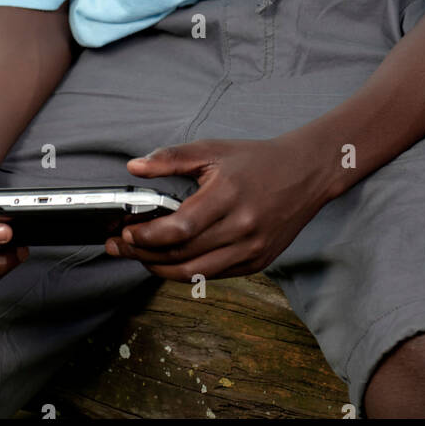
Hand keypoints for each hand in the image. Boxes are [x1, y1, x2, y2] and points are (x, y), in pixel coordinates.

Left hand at [104, 135, 329, 279]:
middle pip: (182, 255)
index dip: (148, 236)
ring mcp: (251, 250)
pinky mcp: (257, 262)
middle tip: (120, 247)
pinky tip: (169, 260)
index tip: (126, 232)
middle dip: (144, 254)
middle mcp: (242, 228)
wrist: (305, 173)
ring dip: (160, 269)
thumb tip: (134, 167)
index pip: (179, 228)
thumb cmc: (256, 160)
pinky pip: (213, 275)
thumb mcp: (212, 150)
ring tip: (139, 256)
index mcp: (228, 196)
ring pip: (194, 273)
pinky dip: (186, 270)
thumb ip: (171, 158)